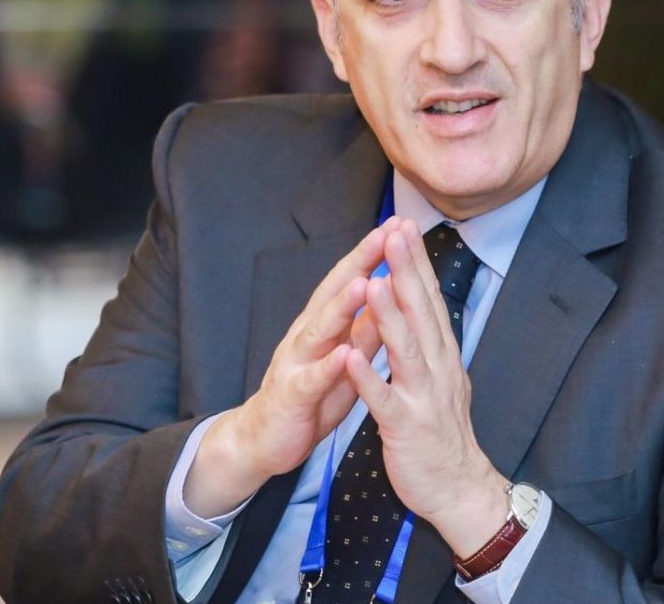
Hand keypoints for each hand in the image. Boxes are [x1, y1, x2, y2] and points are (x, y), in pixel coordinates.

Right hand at [185, 217, 399, 516]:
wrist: (263, 439)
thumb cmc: (312, 393)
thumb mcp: (345, 356)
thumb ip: (367, 328)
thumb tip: (394, 295)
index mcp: (325, 324)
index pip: (351, 279)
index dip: (374, 252)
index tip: (399, 225)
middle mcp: (308, 334)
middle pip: (335, 291)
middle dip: (360, 261)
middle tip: (385, 234)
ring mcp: (296, 362)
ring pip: (321, 329)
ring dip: (343, 305)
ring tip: (367, 282)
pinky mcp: (291, 395)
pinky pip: (311, 380)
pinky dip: (328, 367)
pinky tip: (344, 355)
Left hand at [345, 219, 508, 557]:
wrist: (459, 487)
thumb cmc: (442, 429)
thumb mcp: (441, 375)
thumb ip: (430, 339)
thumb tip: (422, 300)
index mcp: (442, 353)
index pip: (430, 299)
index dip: (417, 262)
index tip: (405, 226)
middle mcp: (438, 368)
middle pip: (422, 313)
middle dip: (406, 271)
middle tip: (395, 232)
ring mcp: (424, 397)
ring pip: (406, 350)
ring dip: (389, 315)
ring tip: (372, 281)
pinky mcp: (406, 427)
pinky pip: (385, 400)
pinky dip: (368, 378)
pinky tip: (349, 356)